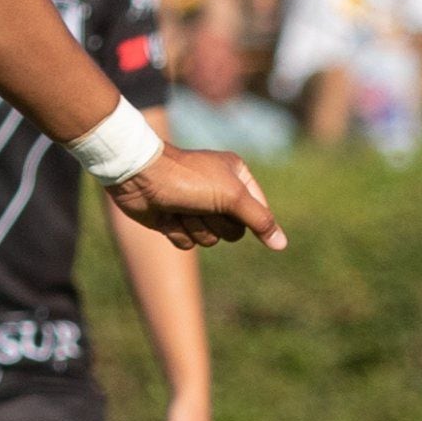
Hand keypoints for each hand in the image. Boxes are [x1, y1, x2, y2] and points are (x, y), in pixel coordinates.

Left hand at [107, 146, 284, 252]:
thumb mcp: (232, 196)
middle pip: (234, 229)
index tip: (237, 214)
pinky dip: (177, 232)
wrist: (140, 177)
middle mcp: (218, 191)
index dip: (250, 218)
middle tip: (201, 204)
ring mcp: (195, 207)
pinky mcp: (175, 220)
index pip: (258, 210)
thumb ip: (259, 220)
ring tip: (180, 207)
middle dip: (216, 221)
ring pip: (211, 239)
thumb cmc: (188, 179)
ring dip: (195, 227)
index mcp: (236, 176)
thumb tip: (282, 244)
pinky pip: (188, 242)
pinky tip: (166, 216)